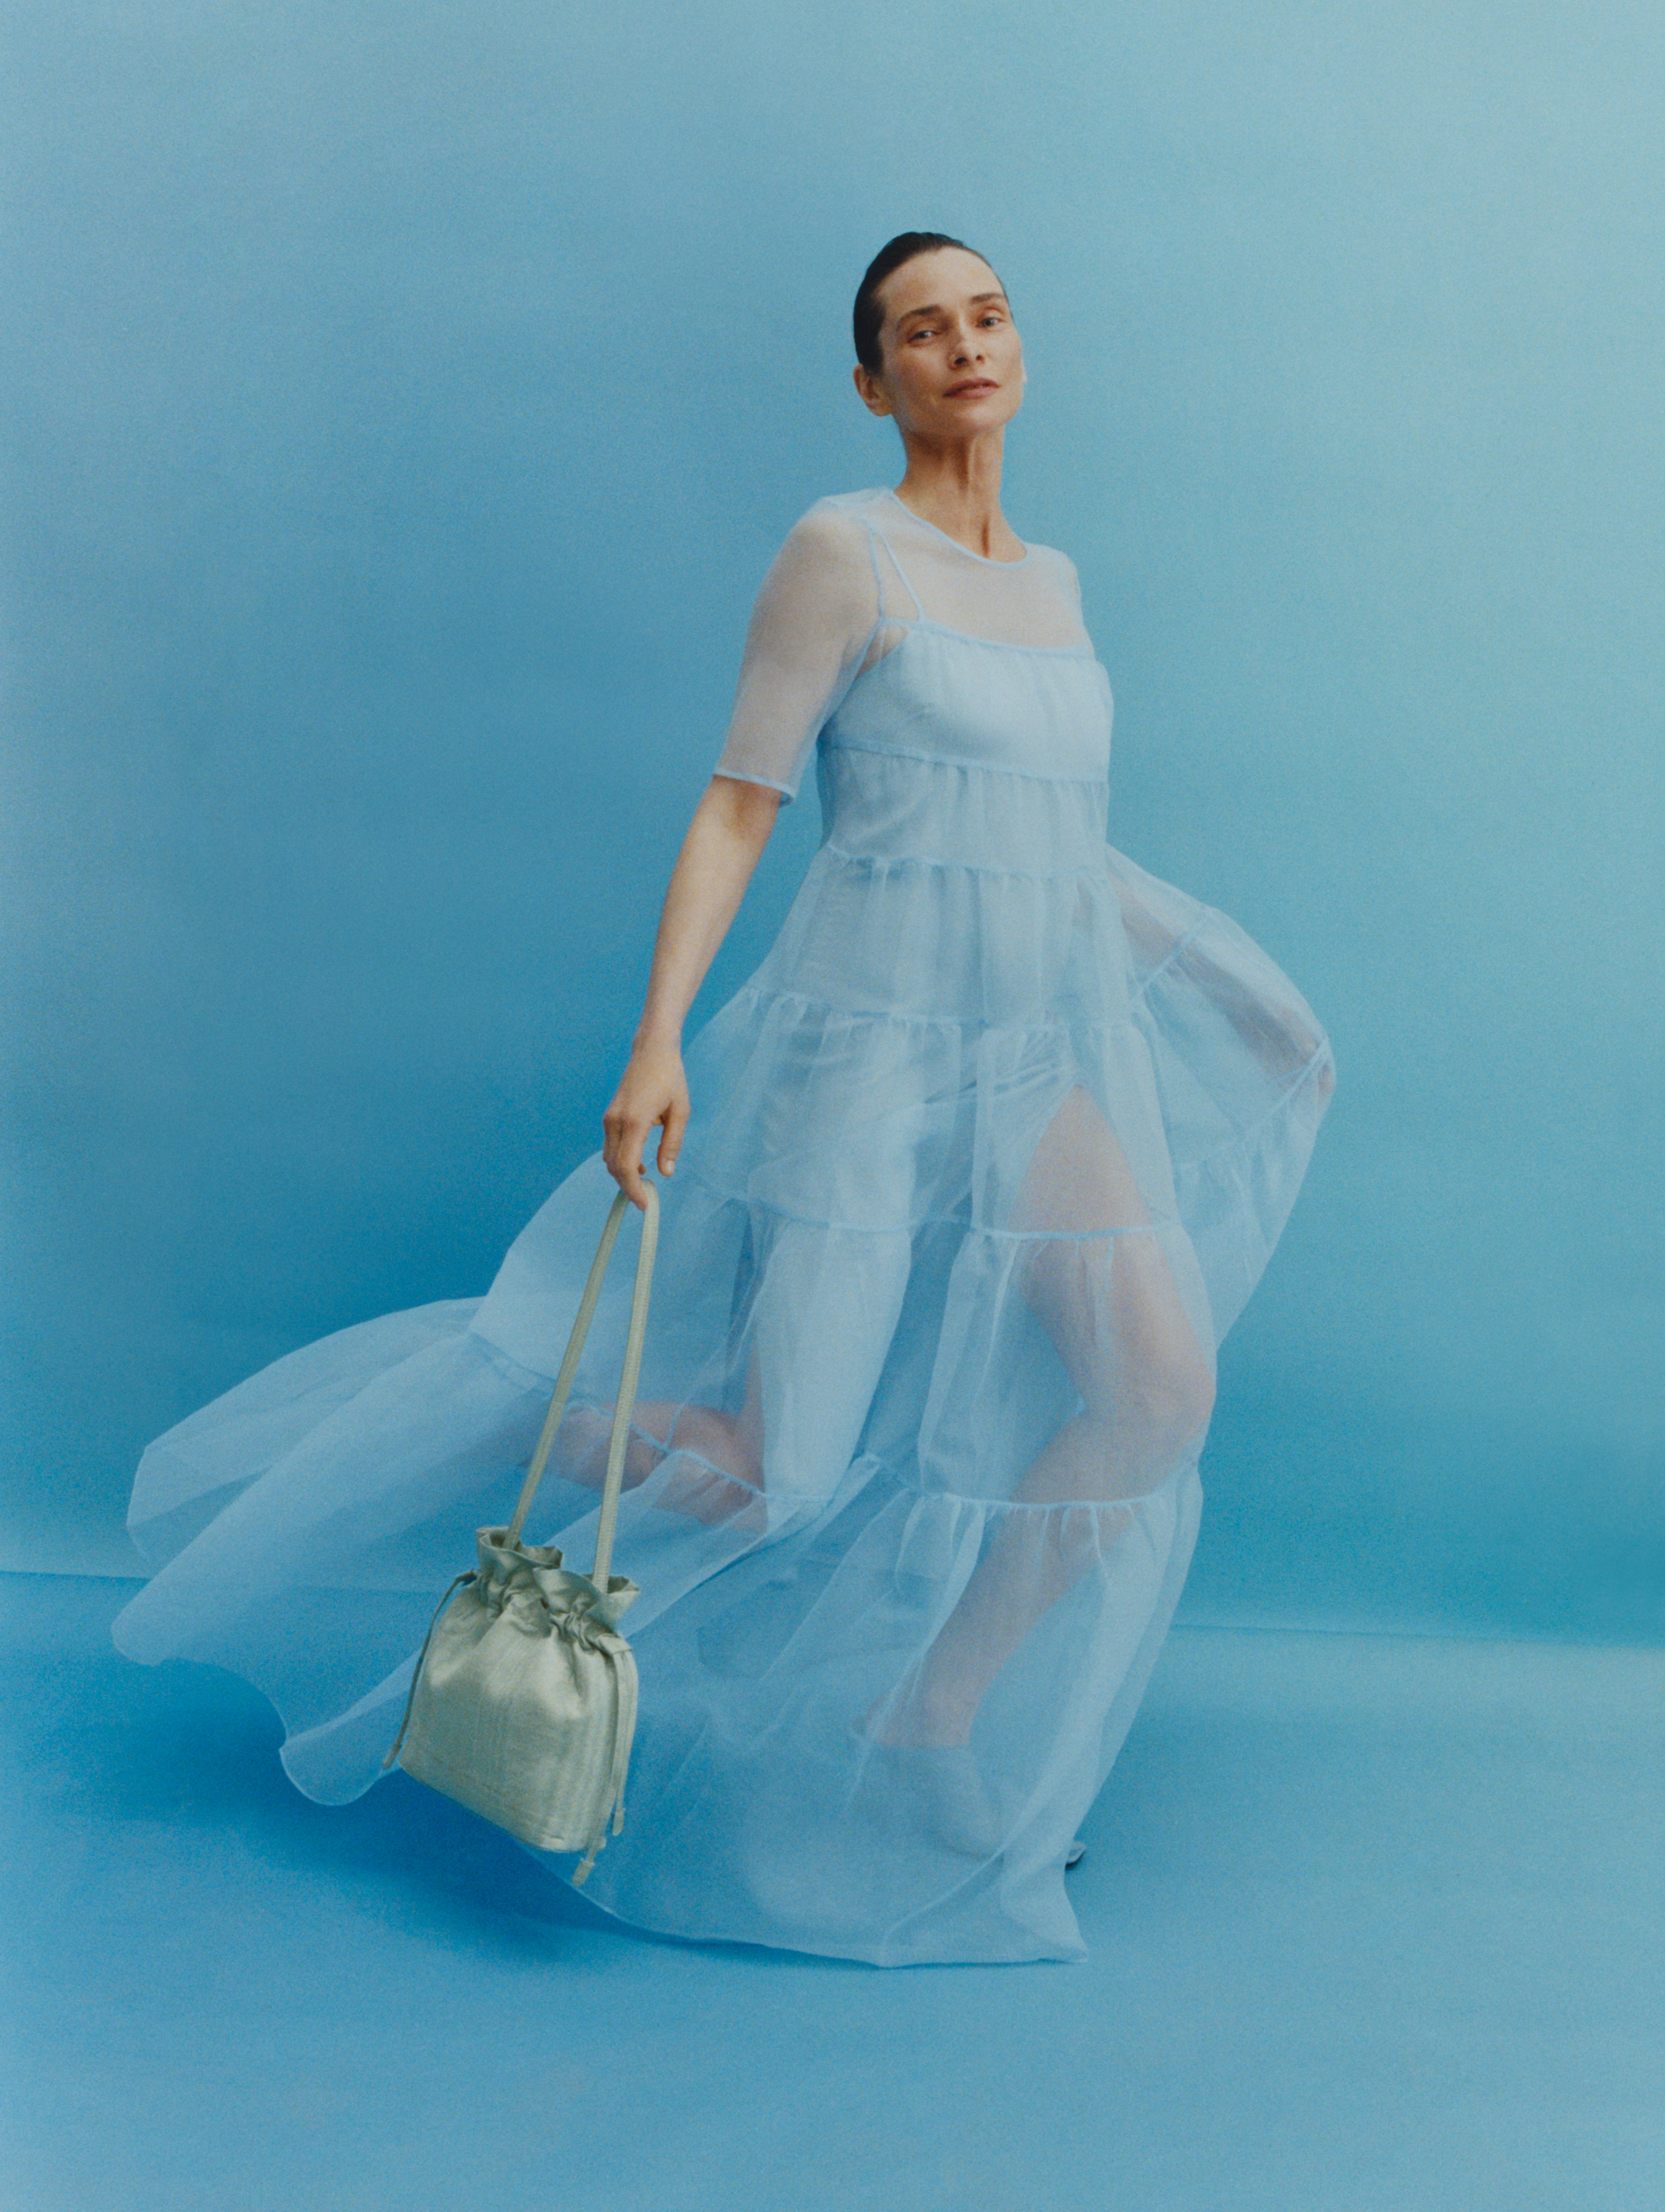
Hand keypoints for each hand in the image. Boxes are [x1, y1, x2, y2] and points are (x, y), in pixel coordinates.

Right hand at [603, 1038, 689, 1210]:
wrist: (651, 1050)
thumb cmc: (670, 1078)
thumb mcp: (680, 1111)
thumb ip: (672, 1144)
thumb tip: (665, 1173)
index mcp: (634, 1121)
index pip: (626, 1166)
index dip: (633, 1189)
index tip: (644, 1204)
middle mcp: (616, 1121)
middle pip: (614, 1166)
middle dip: (627, 1186)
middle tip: (645, 1200)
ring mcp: (609, 1118)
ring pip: (609, 1158)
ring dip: (623, 1174)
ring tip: (643, 1183)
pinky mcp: (609, 1116)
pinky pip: (610, 1146)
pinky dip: (620, 1160)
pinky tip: (638, 1164)